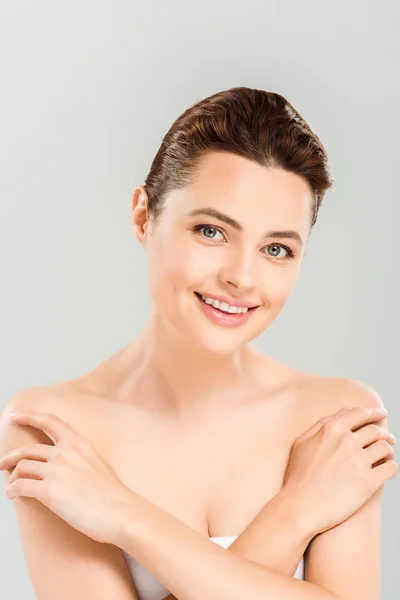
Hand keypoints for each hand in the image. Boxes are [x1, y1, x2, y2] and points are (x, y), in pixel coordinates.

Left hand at [0, 411, 134, 543]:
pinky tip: (13, 494)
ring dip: (12, 477)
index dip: (29, 416)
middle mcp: (65, 453)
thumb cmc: (113, 493)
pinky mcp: (48, 492)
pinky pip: (20, 486)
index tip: (16, 416)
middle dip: (10, 456)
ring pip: (21, 467)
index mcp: (78, 443)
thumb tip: (71, 443)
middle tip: (2, 462)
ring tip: (11, 486)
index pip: (49, 422)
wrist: (120, 512)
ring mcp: (56, 471)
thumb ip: (81, 451)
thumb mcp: (99, 462)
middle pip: (28, 449)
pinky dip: (12, 489)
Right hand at [282, 406, 397, 536]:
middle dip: (385, 433)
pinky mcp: (368, 483)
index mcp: (332, 429)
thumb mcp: (302, 443)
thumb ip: (320, 425)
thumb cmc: (298, 477)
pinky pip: (390, 468)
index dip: (373, 412)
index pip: (360, 413)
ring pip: (385, 448)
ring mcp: (358, 462)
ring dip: (389, 449)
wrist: (300, 507)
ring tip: (387, 454)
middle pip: (375, 430)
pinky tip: (387, 469)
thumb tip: (338, 415)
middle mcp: (347, 442)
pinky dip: (391, 466)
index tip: (381, 413)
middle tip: (389, 437)